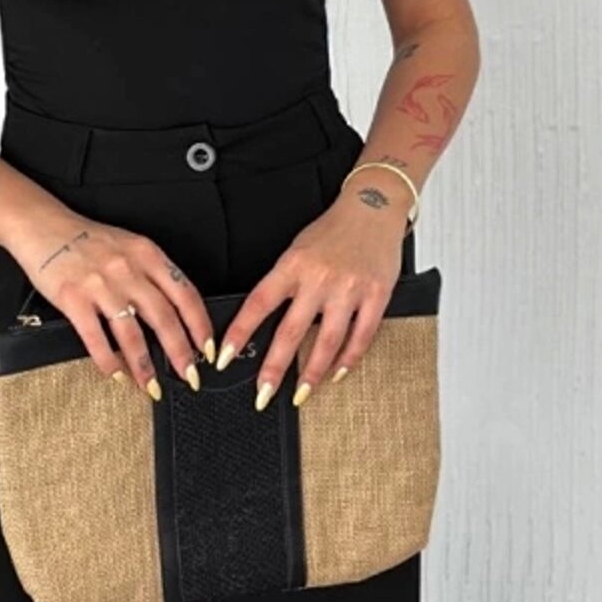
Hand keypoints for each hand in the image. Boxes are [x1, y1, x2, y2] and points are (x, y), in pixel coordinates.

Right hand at [8, 208, 214, 394]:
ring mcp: (100, 285)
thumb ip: (151, 274)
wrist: (42, 226)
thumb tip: (175, 312)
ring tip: (152, 386)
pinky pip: (96, 338)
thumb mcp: (129, 246)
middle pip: (164, 318)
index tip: (206, 349)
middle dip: (180, 354)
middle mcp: (128, 269)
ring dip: (145, 366)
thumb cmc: (86, 240)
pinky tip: (115, 373)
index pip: (185, 294)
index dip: (200, 326)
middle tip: (190, 376)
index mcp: (147, 255)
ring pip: (132, 334)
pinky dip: (108, 361)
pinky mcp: (73, 298)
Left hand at [216, 196, 405, 407]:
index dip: (239, 332)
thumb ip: (283, 282)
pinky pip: (361, 336)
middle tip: (262, 394)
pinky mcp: (376, 295)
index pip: (258, 303)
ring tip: (301, 394)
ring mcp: (349, 288)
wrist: (373, 207)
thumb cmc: (332, 231)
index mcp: (293, 265)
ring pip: (328, 341)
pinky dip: (349, 359)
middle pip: (291, 331)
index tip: (225, 357)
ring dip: (312, 373)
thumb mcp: (297, 250)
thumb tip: (260, 319)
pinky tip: (338, 373)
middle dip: (274, 368)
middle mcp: (319, 278)